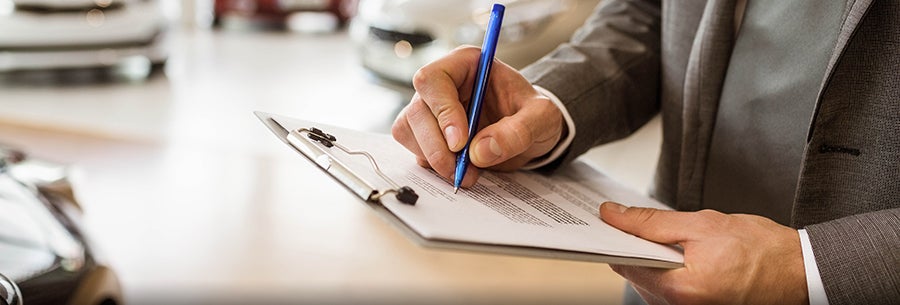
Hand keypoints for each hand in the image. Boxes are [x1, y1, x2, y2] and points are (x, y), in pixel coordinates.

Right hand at [392, 46, 564, 186]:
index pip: (434, 80)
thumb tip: (480, 151)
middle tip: (461, 169)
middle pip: (417, 110)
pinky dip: (434, 166)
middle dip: (436, 146)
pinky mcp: (428, 134)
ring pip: (408, 131)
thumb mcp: (542, 118)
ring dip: (434, 158)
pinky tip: (460, 170)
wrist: (531, 132)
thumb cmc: (534, 114)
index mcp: (466, 64)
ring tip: (467, 172)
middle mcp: (443, 84)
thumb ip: (518, 131)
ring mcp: (432, 109)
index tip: (461, 142)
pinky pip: (415, 149)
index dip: (442, 112)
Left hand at [599, 202, 808, 304]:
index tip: (612, 220)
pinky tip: (688, 257)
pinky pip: (667, 290)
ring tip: (683, 242)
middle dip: (639, 247)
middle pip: (634, 274)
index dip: (615, 238)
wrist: (800, 273)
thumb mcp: (702, 224)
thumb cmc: (761, 250)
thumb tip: (613, 215)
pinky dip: (670, 271)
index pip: (624, 262)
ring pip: (649, 282)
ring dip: (656, 259)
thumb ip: (651, 222)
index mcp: (678, 289)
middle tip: (655, 224)